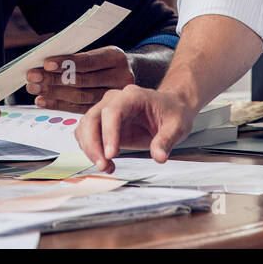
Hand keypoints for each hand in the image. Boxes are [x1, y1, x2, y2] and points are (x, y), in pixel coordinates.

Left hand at [25, 46, 135, 112]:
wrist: (130, 73)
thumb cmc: (105, 60)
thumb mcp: (98, 51)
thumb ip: (76, 57)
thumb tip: (44, 63)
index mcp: (115, 58)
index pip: (89, 61)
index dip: (67, 63)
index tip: (46, 64)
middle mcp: (120, 77)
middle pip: (83, 80)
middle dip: (54, 79)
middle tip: (33, 77)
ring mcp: (115, 96)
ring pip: (81, 97)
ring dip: (53, 93)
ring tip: (34, 88)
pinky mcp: (105, 109)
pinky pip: (79, 109)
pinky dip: (58, 104)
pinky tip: (43, 101)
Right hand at [73, 84, 194, 172]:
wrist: (171, 107)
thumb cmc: (173, 112)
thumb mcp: (177, 126)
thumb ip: (167, 140)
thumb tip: (158, 157)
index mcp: (133, 97)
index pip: (113, 111)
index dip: (108, 133)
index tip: (111, 154)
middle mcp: (115, 100)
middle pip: (92, 118)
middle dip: (92, 144)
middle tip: (103, 166)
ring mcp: (106, 111)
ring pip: (85, 126)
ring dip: (89, 149)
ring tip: (106, 167)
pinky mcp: (103, 124)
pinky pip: (87, 134)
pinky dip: (91, 150)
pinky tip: (106, 162)